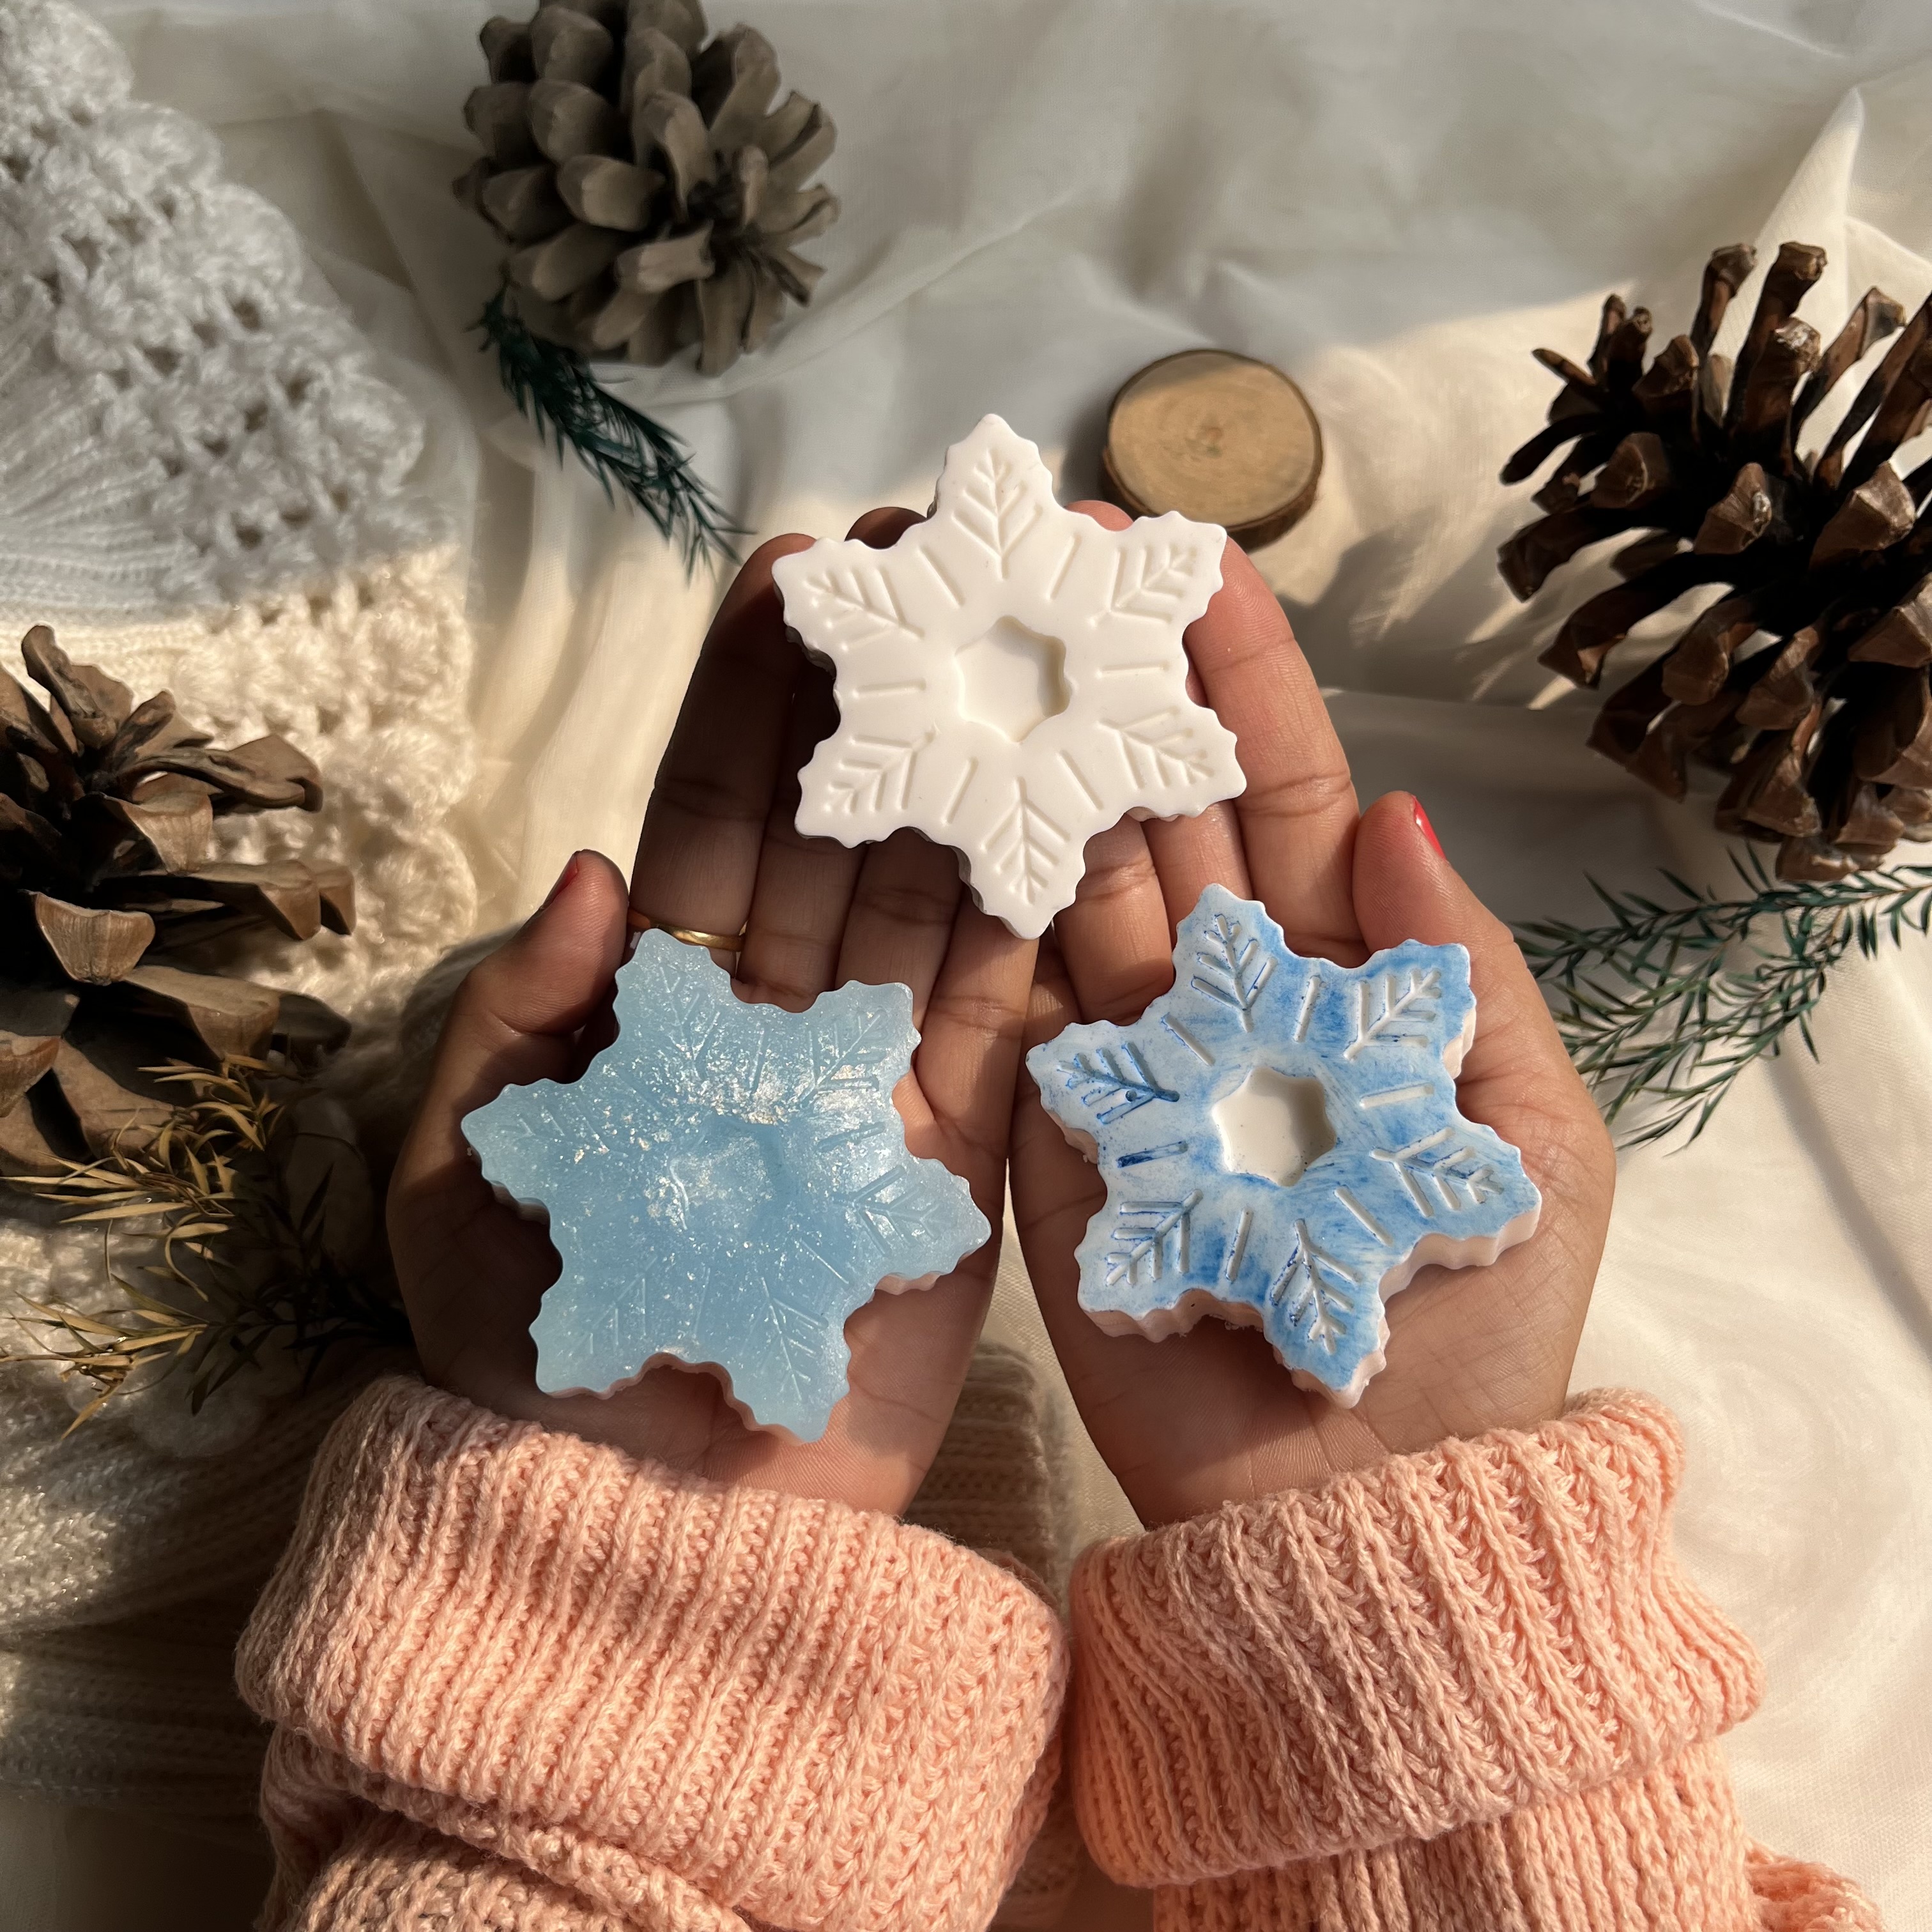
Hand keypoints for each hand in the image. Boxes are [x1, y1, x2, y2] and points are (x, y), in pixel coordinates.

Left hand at [387, 517, 1035, 1516]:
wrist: (655, 1523)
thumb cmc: (537, 1351)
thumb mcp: (472, 1175)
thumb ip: (518, 1020)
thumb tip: (591, 870)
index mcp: (662, 1006)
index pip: (720, 824)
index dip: (756, 706)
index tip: (797, 579)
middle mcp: (782, 1021)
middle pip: (846, 832)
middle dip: (890, 697)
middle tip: (941, 558)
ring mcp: (885, 1078)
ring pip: (943, 897)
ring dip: (984, 772)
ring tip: (1032, 638)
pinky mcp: (970, 1150)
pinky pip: (1016, 1012)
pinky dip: (1052, 911)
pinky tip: (1089, 794)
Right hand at [1009, 511, 1615, 1526]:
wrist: (1345, 1499)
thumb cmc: (1467, 1317)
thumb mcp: (1524, 1133)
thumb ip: (1462, 971)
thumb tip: (1397, 814)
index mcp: (1337, 974)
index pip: (1278, 793)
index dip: (1238, 677)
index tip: (1186, 558)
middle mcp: (1216, 991)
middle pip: (1156, 807)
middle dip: (1105, 685)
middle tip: (1036, 558)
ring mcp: (1119, 1053)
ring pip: (1066, 880)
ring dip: (1024, 763)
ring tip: (966, 639)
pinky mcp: (1040, 1123)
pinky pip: (1003, 997)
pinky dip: (968, 901)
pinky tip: (926, 792)